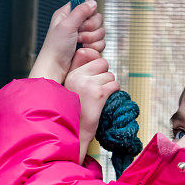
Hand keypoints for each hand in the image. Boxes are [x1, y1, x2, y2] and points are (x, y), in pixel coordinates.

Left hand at [28, 0, 105, 84]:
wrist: (56, 68)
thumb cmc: (56, 47)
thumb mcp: (66, 25)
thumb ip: (80, 11)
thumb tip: (93, 2)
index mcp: (67, 14)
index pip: (86, 4)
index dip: (88, 12)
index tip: (82, 20)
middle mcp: (76, 23)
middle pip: (97, 18)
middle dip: (90, 28)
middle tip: (79, 35)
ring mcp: (83, 35)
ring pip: (101, 31)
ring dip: (92, 39)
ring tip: (79, 44)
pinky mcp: (88, 46)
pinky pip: (101, 43)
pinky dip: (94, 47)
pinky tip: (83, 50)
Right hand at [64, 47, 119, 163]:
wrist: (77, 131)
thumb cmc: (77, 111)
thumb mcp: (72, 88)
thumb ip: (80, 71)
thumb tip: (94, 54)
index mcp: (70, 75)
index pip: (86, 53)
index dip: (95, 62)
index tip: (95, 74)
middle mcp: (78, 77)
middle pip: (102, 63)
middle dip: (105, 74)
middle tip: (99, 88)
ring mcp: (88, 84)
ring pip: (110, 75)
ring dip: (110, 85)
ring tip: (100, 97)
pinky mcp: (98, 94)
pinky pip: (115, 85)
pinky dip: (114, 92)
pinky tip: (106, 100)